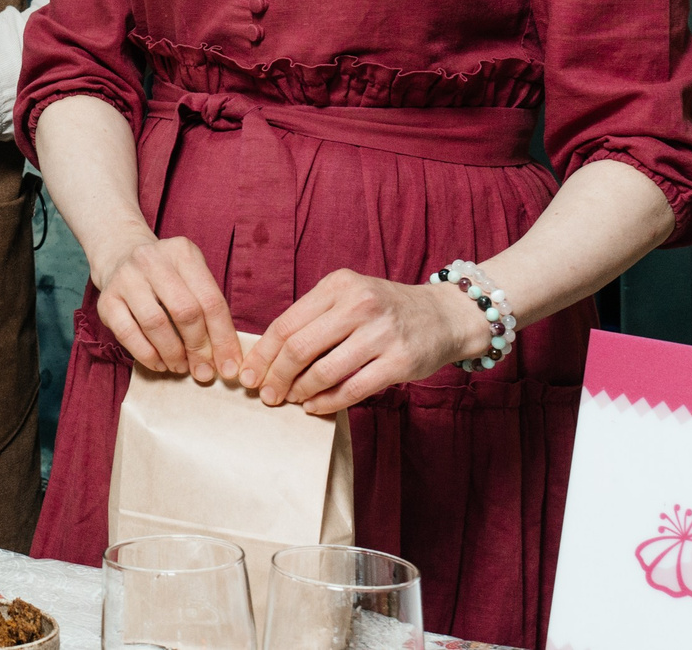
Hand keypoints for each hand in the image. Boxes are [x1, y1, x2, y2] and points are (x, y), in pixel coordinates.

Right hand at [89, 229, 239, 383]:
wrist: (120, 257)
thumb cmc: (167, 277)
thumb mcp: (191, 277)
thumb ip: (209, 310)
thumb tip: (225, 358)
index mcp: (182, 252)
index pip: (211, 300)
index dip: (223, 338)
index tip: (229, 367)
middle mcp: (152, 259)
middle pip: (185, 311)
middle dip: (198, 349)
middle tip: (203, 371)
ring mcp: (126, 277)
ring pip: (156, 324)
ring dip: (173, 353)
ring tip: (181, 367)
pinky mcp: (106, 299)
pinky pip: (128, 334)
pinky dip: (147, 355)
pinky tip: (158, 363)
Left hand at [237, 269, 493, 415]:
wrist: (444, 315)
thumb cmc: (386, 309)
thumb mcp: (349, 296)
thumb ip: (314, 317)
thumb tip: (268, 353)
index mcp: (338, 285)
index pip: (287, 323)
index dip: (262, 353)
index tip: (247, 373)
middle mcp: (359, 305)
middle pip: (299, 348)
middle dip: (275, 376)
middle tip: (265, 394)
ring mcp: (381, 334)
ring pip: (324, 371)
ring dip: (300, 392)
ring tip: (289, 400)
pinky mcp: (400, 362)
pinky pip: (353, 389)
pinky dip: (328, 402)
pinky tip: (314, 407)